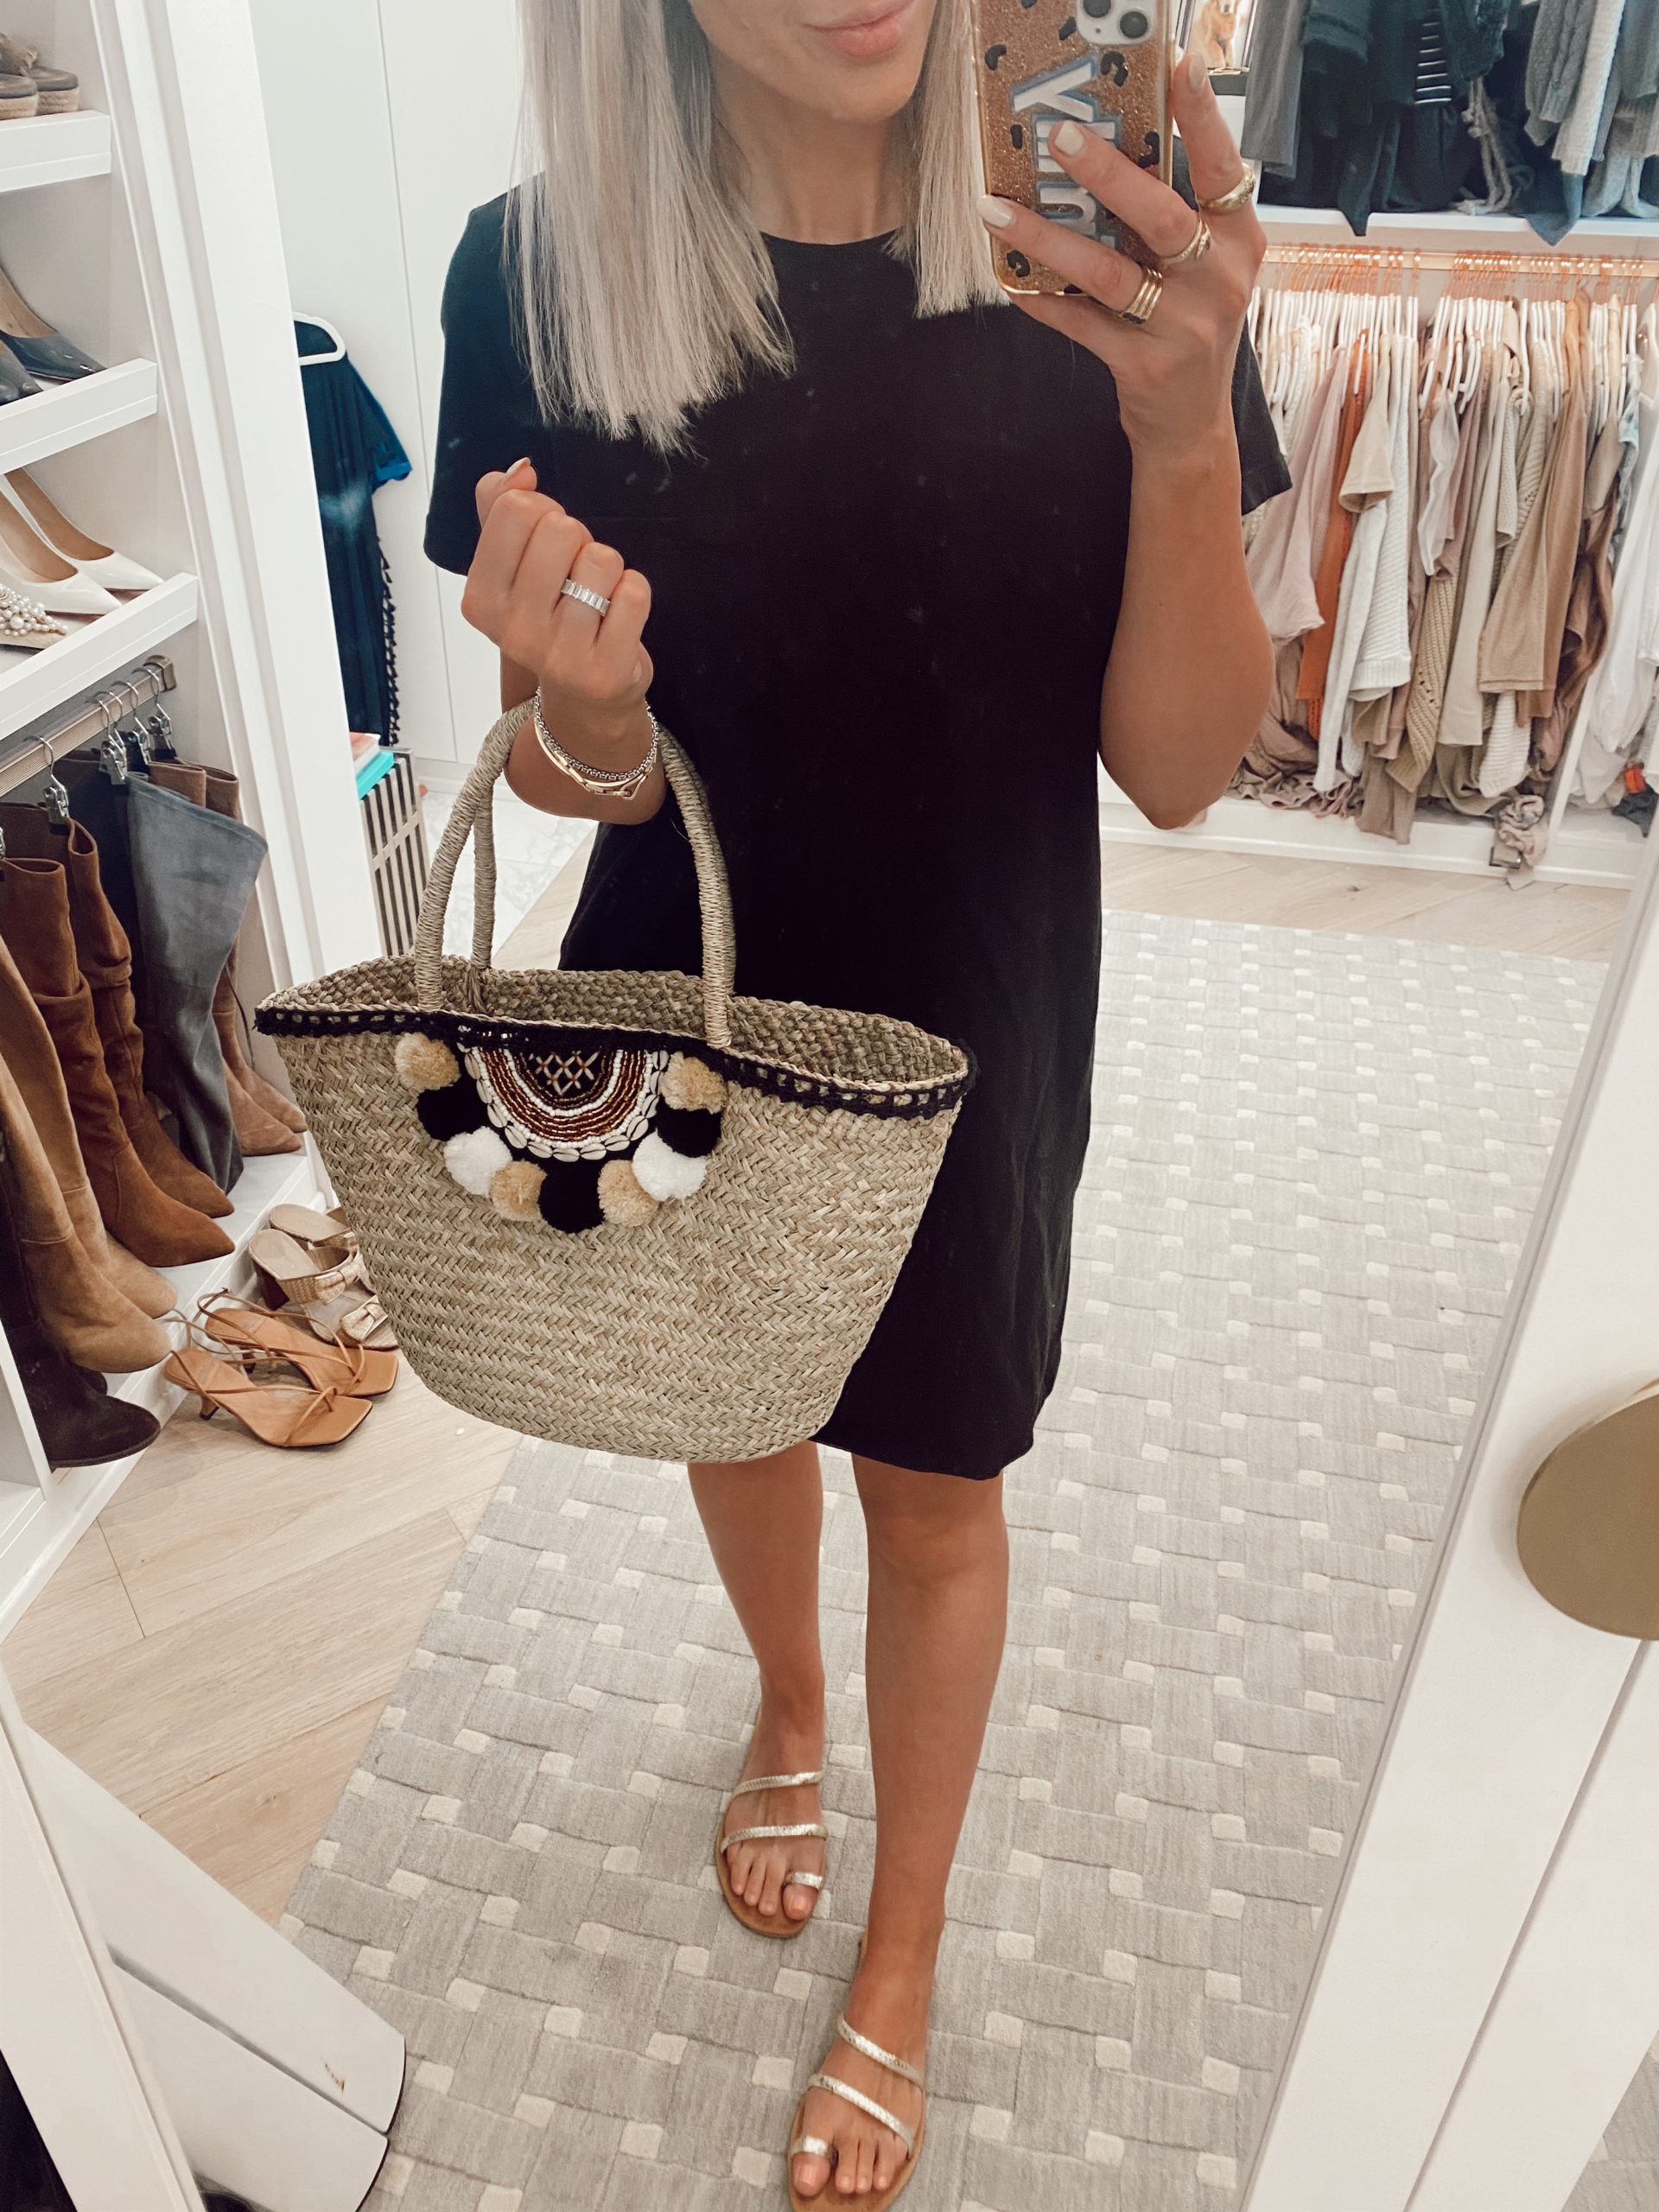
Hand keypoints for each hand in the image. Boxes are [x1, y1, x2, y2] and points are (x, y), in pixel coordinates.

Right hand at [461, 460, 653, 763]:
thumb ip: (501, 509)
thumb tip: (519, 470)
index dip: (542, 512)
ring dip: (609, 570)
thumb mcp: (512, 568)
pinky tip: (618, 616)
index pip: (514, 509)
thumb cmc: (550, 619)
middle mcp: (513, 631)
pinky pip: (634, 592)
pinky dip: (634, 592)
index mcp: (480, 600)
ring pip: (601, 559)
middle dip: (578, 539)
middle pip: (560, 528)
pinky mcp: (605, 671)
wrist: (585, 696)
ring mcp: (559, 656)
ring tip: (597, 599)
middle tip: (575, 574)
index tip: (545, 543)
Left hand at [978, 49, 1262, 469]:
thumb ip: (1174, 220)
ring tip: (998, 210)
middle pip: (1160, 215)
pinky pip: (1082, 325)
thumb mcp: (1204, 270)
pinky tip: (1010, 280)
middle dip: (1108, 172)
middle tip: (1060, 134)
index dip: (1202, 117)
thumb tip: (1105, 154)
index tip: (1177, 64)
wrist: (1191, 425)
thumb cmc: (1190, 328)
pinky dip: (1043, 302)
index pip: (1223, 167)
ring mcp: (1184, 327)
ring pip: (1108, 272)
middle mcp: (1219, 280)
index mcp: (1239, 241)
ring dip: (1047, 238)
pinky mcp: (1144, 367)